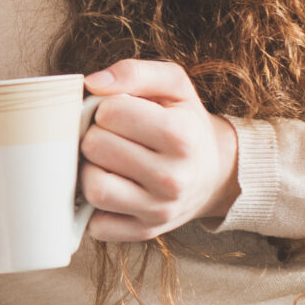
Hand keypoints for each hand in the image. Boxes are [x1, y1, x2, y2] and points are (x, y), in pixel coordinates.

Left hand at [79, 59, 241, 242]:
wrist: (214, 172)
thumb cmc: (185, 123)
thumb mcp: (173, 85)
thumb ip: (134, 72)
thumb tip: (91, 83)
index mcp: (181, 135)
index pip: (110, 112)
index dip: (106, 108)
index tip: (119, 113)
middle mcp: (173, 178)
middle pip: (95, 147)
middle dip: (96, 135)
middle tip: (111, 136)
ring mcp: (159, 211)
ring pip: (93, 188)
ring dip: (90, 170)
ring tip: (107, 162)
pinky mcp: (144, 232)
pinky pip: (97, 225)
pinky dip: (94, 208)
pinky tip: (111, 189)